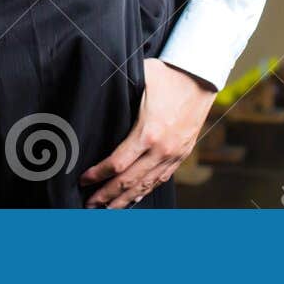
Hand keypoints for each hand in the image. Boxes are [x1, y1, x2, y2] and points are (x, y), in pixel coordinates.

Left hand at [80, 59, 215, 206]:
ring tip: (107, 209)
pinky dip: (145, 192)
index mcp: (148, 132)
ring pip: (146, 186)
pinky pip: (160, 180)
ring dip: (124, 200)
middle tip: (88, 204)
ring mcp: (174, 154)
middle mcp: (162, 150)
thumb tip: (92, 95)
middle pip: (129, 182)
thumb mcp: (138, 79)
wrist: (201, 75)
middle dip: (106, 196)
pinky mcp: (182, 154)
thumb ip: (117, 91)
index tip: (83, 180)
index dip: (97, 175)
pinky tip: (134, 198)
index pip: (117, 164)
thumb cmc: (167, 74)